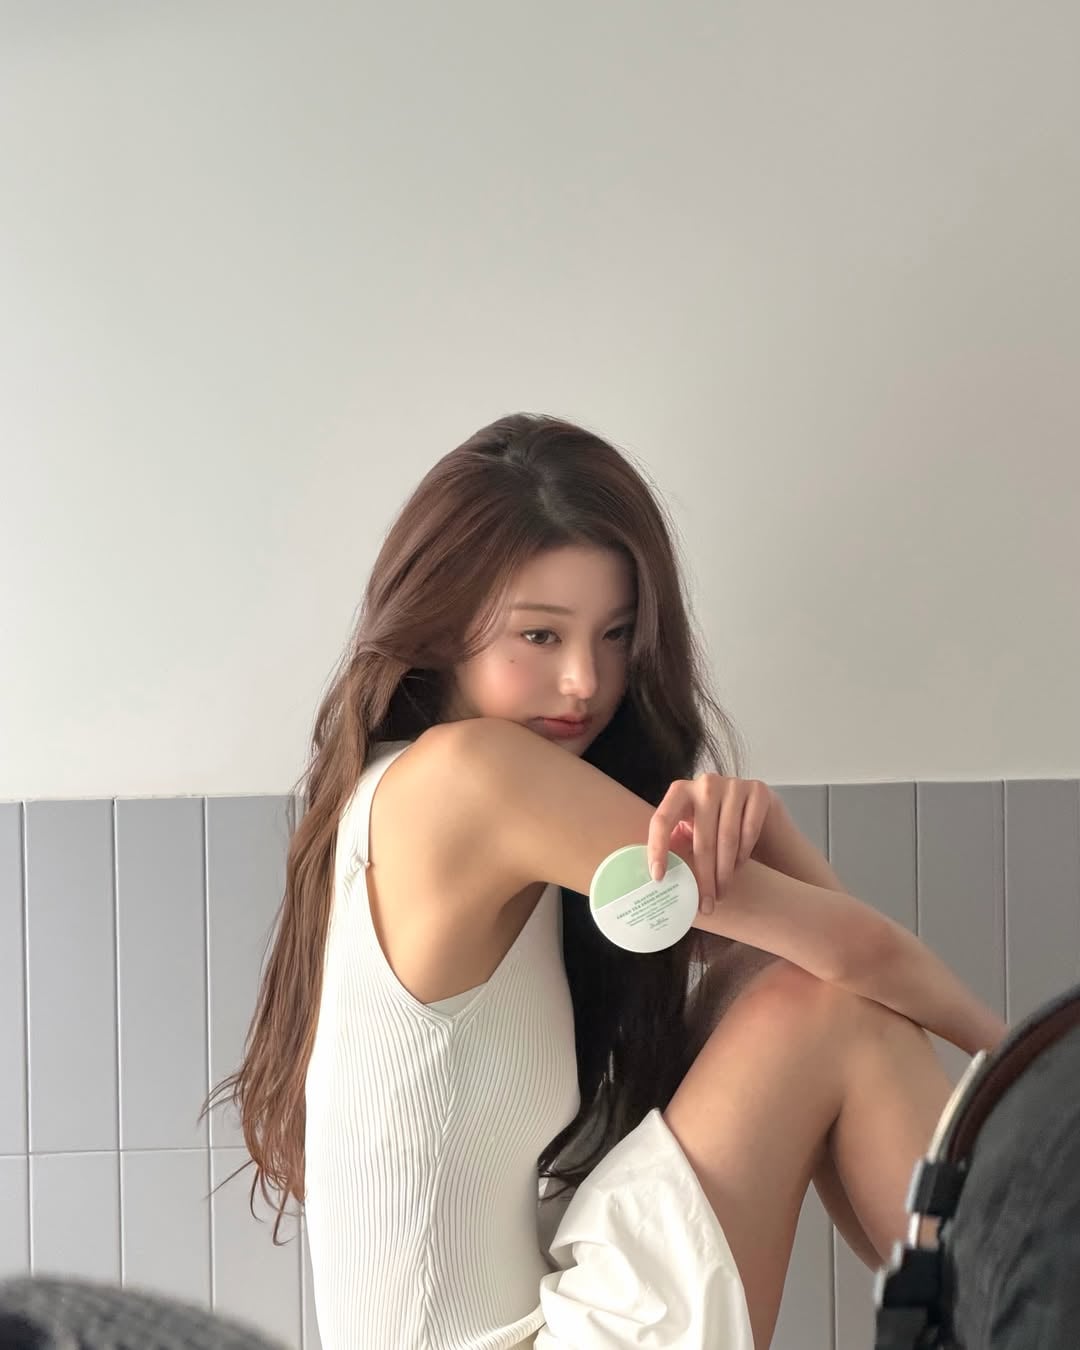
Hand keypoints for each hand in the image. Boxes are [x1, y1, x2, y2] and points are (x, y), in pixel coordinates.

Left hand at [647, 774, 774, 914]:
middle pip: (701, 838)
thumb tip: (657, 881)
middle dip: (703, 877)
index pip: (661, 820)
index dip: (658, 849)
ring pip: (728, 838)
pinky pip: (749, 831)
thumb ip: (675, 846)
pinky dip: (743, 854)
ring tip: (720, 894)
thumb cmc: (714, 825)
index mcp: (679, 791)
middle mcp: (705, 783)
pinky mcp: (759, 791)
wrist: (754, 809)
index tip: (658, 878)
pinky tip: (738, 869)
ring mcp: (733, 785)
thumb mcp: (690, 831)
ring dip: (724, 873)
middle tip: (705, 903)